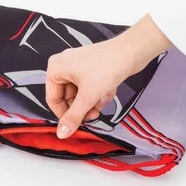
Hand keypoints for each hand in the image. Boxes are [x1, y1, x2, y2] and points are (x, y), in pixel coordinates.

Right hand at [45, 14, 171, 138]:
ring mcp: (77, 67)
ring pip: (80, 95)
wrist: (132, 51)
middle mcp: (64, 66)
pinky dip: (99, 93)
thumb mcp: (88, 96)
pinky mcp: (90, 69)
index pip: (53, 99)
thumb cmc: (107, 68)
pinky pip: (89, 89)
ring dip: (93, 101)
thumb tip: (61, 134)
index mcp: (56, 68)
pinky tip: (110, 89)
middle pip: (68, 98)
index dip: (64, 115)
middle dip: (83, 107)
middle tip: (95, 114)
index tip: (76, 126)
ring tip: (105, 96)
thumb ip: (73, 117)